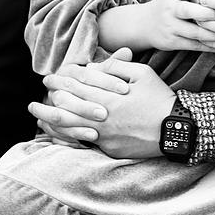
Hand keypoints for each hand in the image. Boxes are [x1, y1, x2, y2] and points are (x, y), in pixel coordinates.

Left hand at [29, 49, 176, 157]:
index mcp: (110, 97)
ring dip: (50, 121)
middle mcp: (104, 118)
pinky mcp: (109, 149)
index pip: (77, 87)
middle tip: (38, 96)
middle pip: (67, 109)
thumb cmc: (160, 98)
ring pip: (70, 128)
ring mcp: (105, 136)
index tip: (49, 78)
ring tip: (37, 116)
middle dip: (49, 101)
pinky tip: (56, 134)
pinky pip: (82, 143)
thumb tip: (97, 65)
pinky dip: (66, 137)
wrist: (176, 130)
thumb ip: (118, 67)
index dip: (60, 82)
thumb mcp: (143, 74)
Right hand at [113, 0, 214, 51]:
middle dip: (205, 13)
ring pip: (193, 32)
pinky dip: (208, 47)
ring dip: (212, 34)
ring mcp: (171, 27)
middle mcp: (171, 10)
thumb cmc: (169, 7)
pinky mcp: (172, 42)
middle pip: (186, 10)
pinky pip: (193, 45)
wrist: (143, 24)